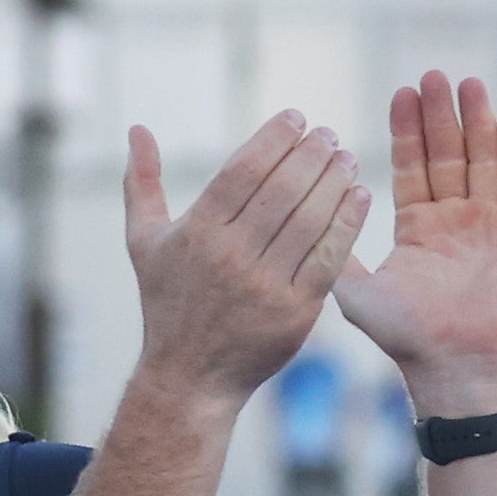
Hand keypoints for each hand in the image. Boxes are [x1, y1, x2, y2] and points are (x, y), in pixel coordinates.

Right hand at [124, 116, 368, 404]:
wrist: (191, 377)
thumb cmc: (168, 302)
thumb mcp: (144, 242)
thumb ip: (141, 183)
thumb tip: (137, 129)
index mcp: (197, 232)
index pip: (243, 171)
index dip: (274, 140)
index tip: (297, 118)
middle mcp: (230, 256)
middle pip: (281, 191)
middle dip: (310, 156)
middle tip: (329, 134)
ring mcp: (265, 285)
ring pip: (309, 220)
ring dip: (333, 183)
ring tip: (347, 159)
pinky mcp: (296, 312)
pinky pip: (329, 258)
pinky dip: (347, 224)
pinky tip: (359, 197)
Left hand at [327, 76, 496, 404]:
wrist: (453, 366)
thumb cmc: (405, 336)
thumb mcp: (353, 290)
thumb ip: (331, 249)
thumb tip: (300, 213)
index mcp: (420, 228)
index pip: (414, 165)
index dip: (409, 129)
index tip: (402, 91)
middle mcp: (457, 222)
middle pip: (451, 154)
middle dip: (442, 115)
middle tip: (434, 74)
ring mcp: (494, 227)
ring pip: (487, 161)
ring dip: (479, 122)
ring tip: (471, 83)